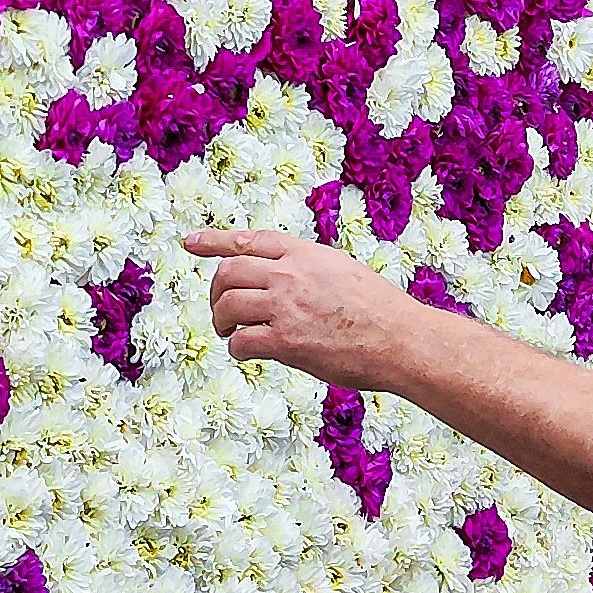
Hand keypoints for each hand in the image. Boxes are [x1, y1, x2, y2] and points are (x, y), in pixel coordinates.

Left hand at [183, 226, 420, 390]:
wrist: (401, 340)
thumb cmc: (379, 310)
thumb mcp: (341, 269)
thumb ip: (306, 267)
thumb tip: (276, 276)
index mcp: (304, 253)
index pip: (248, 240)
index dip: (215, 241)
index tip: (191, 242)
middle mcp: (290, 274)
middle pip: (228, 272)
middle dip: (216, 292)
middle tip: (221, 311)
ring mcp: (286, 307)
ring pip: (227, 305)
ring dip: (221, 321)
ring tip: (229, 333)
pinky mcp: (286, 342)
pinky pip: (241, 341)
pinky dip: (237, 348)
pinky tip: (246, 352)